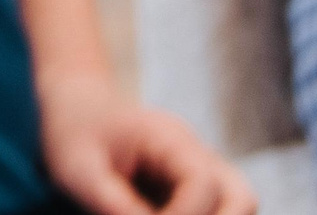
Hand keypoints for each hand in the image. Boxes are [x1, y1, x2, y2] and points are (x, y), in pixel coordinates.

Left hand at [40, 70, 256, 214]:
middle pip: (242, 197)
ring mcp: (200, 173)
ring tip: (149, 214)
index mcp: (169, 139)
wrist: (76, 111)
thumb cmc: (74, 134)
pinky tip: (149, 213)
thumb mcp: (78, 169)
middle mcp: (196, 156)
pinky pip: (216, 213)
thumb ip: (113, 205)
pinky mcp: (192, 193)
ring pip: (239, 206)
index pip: (201, 183)